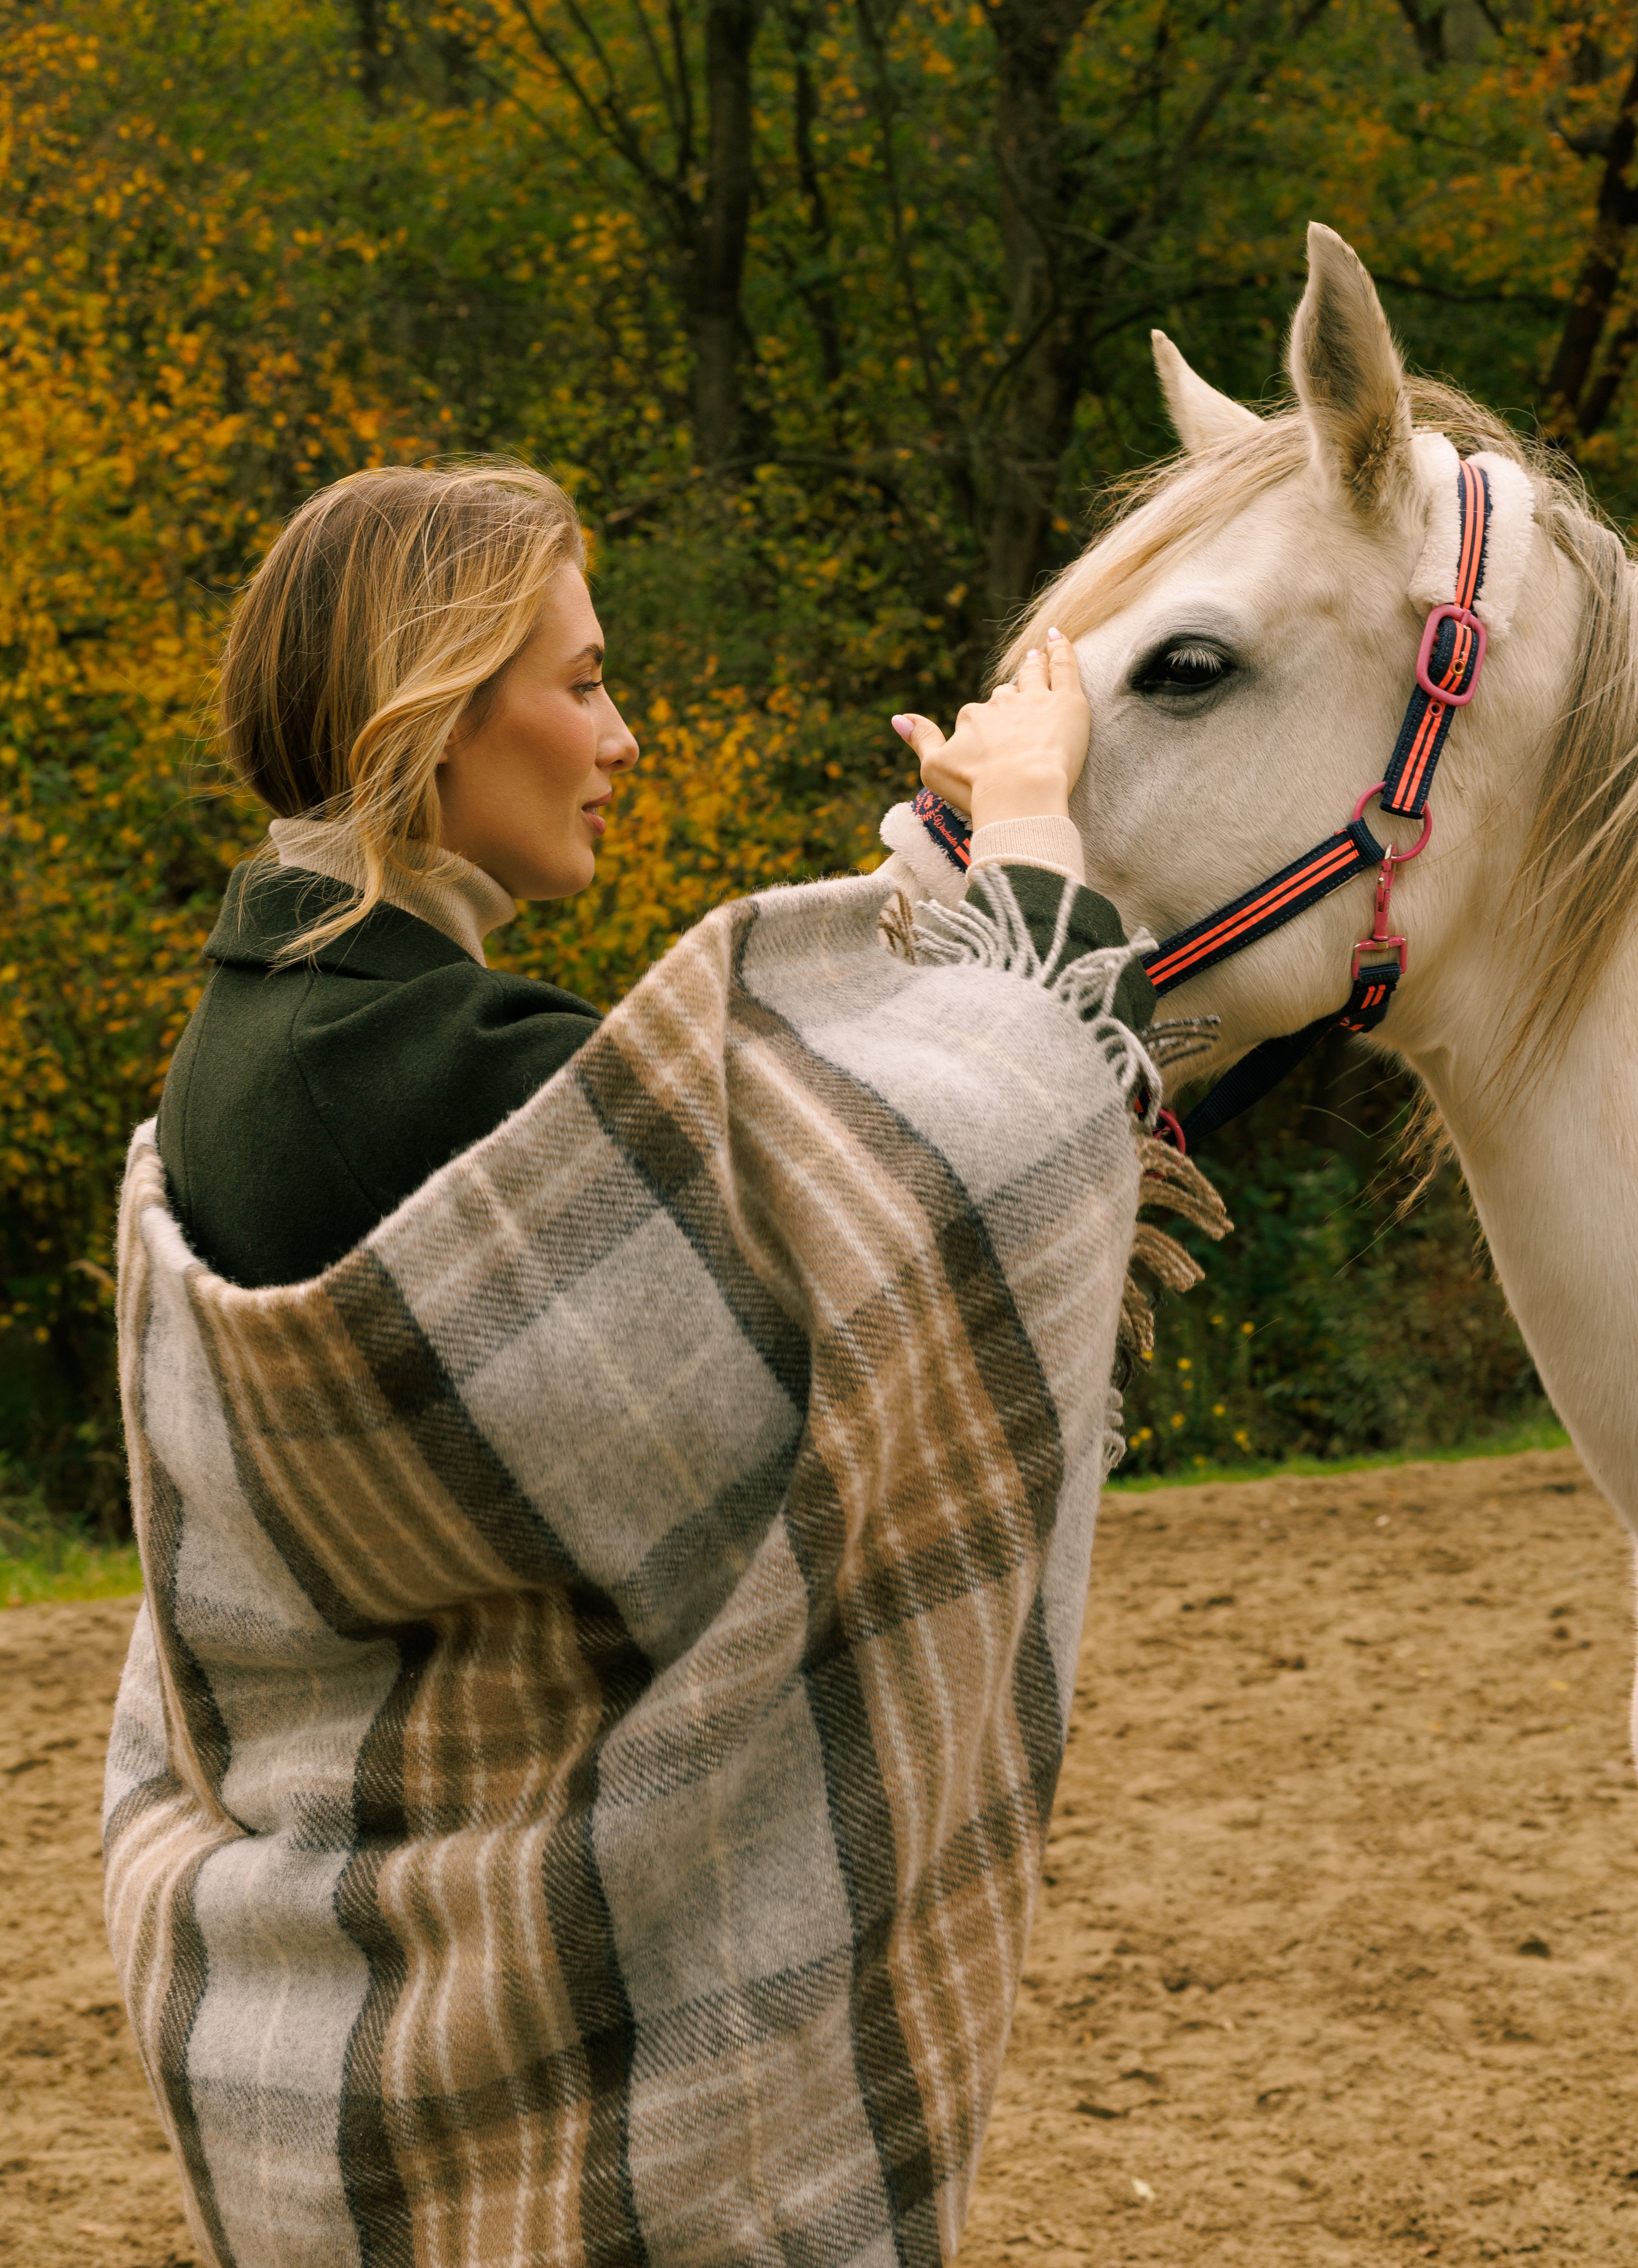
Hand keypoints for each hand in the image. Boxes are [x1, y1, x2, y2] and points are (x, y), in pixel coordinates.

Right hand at [891, 628, 1089, 828]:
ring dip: (1035, 665)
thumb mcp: (934, 769)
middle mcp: (1001, 702)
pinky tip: (1058, 637)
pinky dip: (1062, 649)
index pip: (977, 716)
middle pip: (1006, 694)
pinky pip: (1064, 665)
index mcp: (972, 718)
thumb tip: (898, 718)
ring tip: (1039, 656)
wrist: (1019, 794)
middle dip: (1011, 696)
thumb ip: (920, 740)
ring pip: (1035, 676)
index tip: (990, 743)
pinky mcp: (1066, 702)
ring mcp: (1035, 700)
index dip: (984, 727)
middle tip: (1019, 695)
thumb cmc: (976, 789)